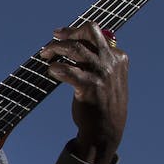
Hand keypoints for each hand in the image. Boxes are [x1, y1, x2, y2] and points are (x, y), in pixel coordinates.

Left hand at [39, 23, 128, 163]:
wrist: (105, 131)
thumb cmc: (102, 104)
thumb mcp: (109, 78)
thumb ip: (100, 61)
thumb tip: (77, 44)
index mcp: (119, 57)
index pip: (96, 34)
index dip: (75, 32)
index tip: (60, 35)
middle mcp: (112, 62)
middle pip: (88, 33)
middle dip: (68, 32)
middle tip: (53, 38)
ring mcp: (102, 73)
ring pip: (75, 48)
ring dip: (55, 48)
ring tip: (45, 54)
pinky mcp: (90, 86)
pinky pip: (66, 69)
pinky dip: (55, 68)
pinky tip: (51, 71)